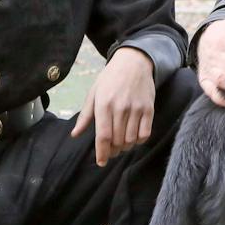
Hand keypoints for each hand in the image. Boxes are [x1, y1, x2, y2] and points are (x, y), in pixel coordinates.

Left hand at [71, 47, 156, 165]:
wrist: (134, 62)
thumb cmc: (110, 78)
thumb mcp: (94, 93)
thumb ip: (86, 116)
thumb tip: (75, 134)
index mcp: (104, 105)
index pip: (104, 136)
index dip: (102, 152)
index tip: (101, 162)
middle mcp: (120, 108)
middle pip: (117, 140)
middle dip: (113, 151)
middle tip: (110, 152)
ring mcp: (136, 109)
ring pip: (131, 139)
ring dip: (125, 147)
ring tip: (121, 145)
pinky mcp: (149, 109)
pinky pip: (145, 133)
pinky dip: (139, 140)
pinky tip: (134, 138)